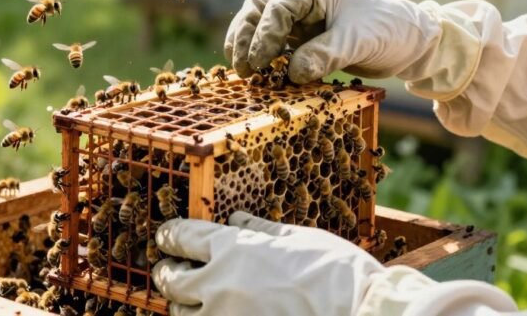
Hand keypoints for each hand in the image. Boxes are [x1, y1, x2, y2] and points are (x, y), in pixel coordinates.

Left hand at [152, 211, 385, 315]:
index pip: (183, 237)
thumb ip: (260, 230)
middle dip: (167, 272)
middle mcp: (219, 284)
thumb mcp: (297, 238)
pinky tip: (214, 313)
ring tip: (190, 298)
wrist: (360, 313)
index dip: (170, 235)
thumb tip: (236, 220)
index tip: (166, 236)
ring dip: (183, 304)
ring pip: (181, 313)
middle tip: (169, 269)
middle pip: (172, 279)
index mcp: (232, 249)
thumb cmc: (335, 272)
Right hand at [224, 0, 442, 83]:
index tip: (260, 62)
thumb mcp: (358, 41)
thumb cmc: (389, 30)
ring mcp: (302, 18)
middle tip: (242, 68)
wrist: (411, 42)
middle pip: (259, 10)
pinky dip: (265, 59)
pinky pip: (277, 45)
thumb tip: (292, 73)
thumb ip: (325, 54)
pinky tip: (260, 76)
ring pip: (262, 25)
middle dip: (246, 36)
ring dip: (249, 46)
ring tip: (242, 72)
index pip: (278, 6)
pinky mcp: (305, 38)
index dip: (265, 35)